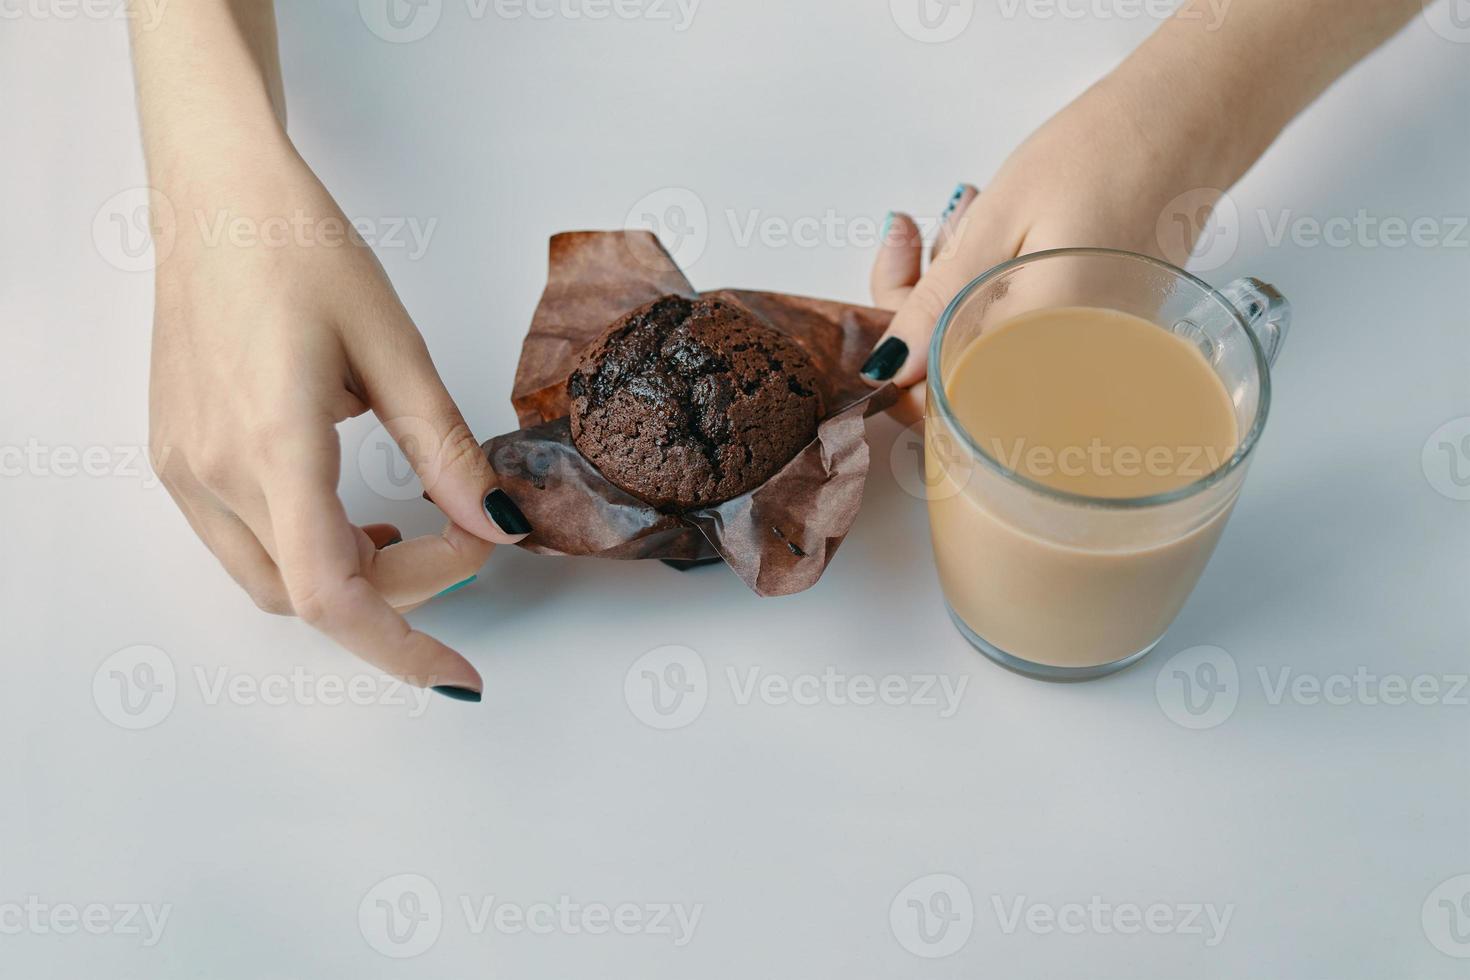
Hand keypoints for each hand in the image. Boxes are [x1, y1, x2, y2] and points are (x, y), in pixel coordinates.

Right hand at [148, 152, 531, 699]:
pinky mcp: (177, 458)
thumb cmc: (299, 247)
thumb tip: (495, 525)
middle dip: (402, 594)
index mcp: (272, 442)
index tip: (461, 675)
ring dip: (353, 580)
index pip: (334, 596)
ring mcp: (184, 468)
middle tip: (466, 543)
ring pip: (273, 581)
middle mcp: (214, 470)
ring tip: (412, 537)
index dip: (403, 648)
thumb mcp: (395, 349)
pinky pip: (244, 543)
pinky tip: (354, 519)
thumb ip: (447, 451)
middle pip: (311, 596)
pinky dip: (308, 553)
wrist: (215, 193)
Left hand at [863, 72, 1228, 421]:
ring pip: (990, 356)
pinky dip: (997, 296)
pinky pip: (1027, 339)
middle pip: (962, 378)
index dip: (902, 355)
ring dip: (957, 296)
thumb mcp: (998, 221)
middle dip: (922, 311)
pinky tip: (1000, 242)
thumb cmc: (1099, 159)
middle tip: (915, 234)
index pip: (942, 399)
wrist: (1188, 128)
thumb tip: (888, 370)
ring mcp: (1094, 363)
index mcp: (1042, 347)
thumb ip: (939, 301)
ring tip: (965, 219)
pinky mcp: (1104, 346)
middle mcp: (1074, 372)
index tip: (894, 289)